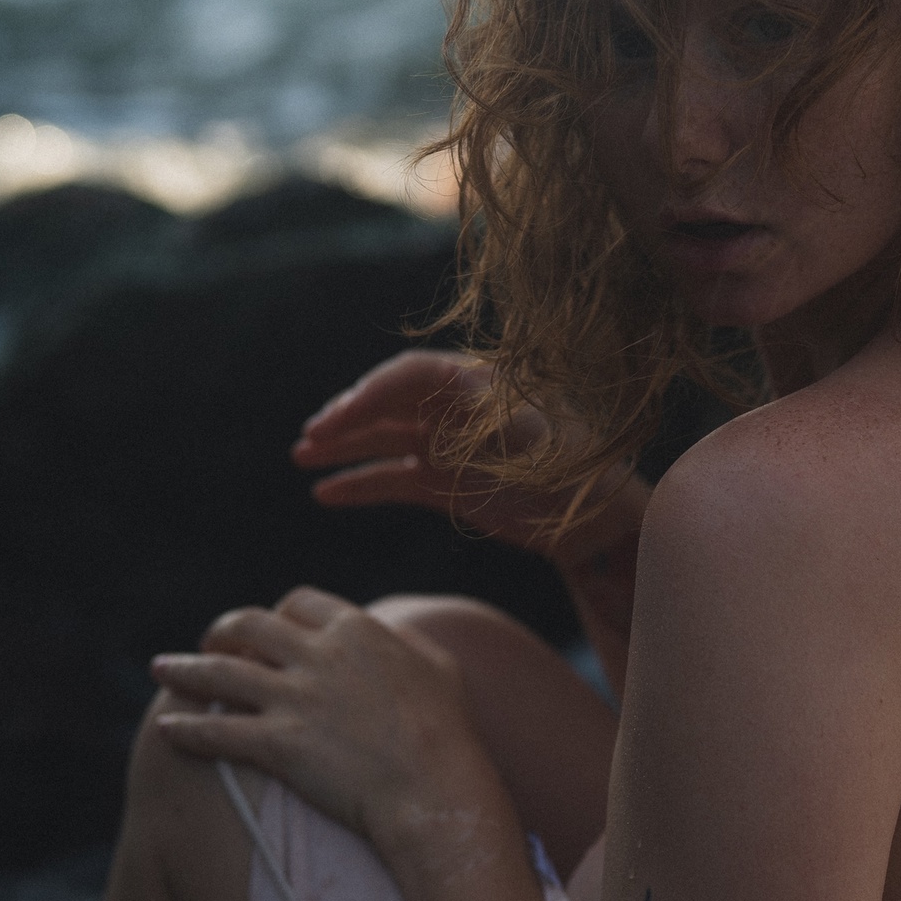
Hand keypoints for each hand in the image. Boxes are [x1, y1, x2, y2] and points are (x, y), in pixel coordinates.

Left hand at [151, 585, 492, 851]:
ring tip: (162, 668)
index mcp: (356, 630)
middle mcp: (319, 655)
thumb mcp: (439, 670)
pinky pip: (217, 731)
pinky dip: (186, 730)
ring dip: (185, 669)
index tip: (269, 629)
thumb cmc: (448, 736)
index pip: (300, 603)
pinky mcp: (278, 744)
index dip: (278, 614)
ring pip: (221, 672)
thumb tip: (392, 634)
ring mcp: (295, 699)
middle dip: (222, 630)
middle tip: (209, 641)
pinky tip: (166, 730)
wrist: (435, 792)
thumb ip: (407, 643)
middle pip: (249, 625)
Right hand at [292, 351, 634, 571]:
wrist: (598, 525)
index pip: (410, 375)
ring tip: (301, 458)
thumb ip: (499, 417)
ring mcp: (448, 446)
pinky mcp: (446, 483)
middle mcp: (456, 408)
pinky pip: (393, 478)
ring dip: (343, 447)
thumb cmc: (577, 475)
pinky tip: (326, 494)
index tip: (338, 417)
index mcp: (477, 384)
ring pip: (383, 439)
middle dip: (347, 419)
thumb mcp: (541, 444)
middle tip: (309, 440)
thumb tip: (461, 388)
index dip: (371, 392)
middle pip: (388, 403)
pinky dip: (361, 484)